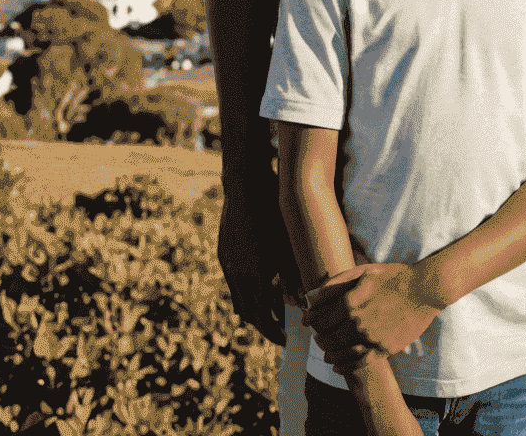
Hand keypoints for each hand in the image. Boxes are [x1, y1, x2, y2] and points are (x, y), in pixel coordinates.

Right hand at [216, 163, 296, 344]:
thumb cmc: (274, 211)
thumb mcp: (288, 243)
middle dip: (264, 325)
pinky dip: (246, 292)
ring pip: (238, 300)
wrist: (245, 186)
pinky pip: (234, 284)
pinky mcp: (223, 255)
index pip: (262, 317)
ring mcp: (227, 265)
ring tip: (272, 310)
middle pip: (248, 314)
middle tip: (280, 330)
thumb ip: (293, 274)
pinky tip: (261, 287)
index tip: (285, 339)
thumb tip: (302, 299)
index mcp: (255, 275)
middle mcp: (237, 275)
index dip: (273, 331)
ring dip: (254, 310)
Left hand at [304, 262, 441, 369]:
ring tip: (325, 352)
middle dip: (319, 337)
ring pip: (341, 353)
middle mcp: (359, 323)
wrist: (424, 290)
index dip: (311, 320)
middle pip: (328, 338)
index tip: (308, 320)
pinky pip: (359, 363)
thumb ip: (337, 282)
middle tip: (317, 336)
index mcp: (352, 303)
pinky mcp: (384, 349)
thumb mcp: (365, 271)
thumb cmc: (394, 277)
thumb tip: (313, 296)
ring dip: (329, 354)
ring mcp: (372, 339)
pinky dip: (345, 367)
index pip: (321, 319)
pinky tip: (338, 366)